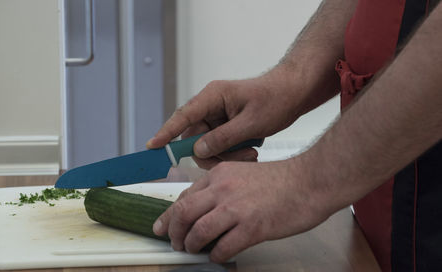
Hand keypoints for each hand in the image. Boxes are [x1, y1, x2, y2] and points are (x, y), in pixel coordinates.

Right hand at [146, 68, 303, 168]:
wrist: (294, 92)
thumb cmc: (275, 99)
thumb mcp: (251, 122)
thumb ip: (222, 138)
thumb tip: (197, 151)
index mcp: (213, 96)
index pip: (183, 116)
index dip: (166, 132)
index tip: (152, 146)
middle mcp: (211, 106)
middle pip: (195, 138)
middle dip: (213, 154)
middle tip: (241, 157)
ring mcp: (218, 117)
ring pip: (208, 146)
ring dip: (226, 156)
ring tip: (251, 154)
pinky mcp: (226, 126)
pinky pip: (219, 146)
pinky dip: (232, 153)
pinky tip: (251, 151)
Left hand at [152, 159, 331, 262]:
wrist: (309, 181)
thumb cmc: (281, 180)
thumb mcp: (242, 174)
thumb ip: (221, 188)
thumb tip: (203, 210)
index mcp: (219, 175)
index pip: (184, 196)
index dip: (169, 215)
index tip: (162, 226)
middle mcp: (223, 189)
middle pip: (184, 213)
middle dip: (174, 232)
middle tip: (176, 243)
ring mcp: (237, 208)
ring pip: (198, 231)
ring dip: (192, 245)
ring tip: (194, 250)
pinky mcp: (252, 227)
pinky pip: (223, 247)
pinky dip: (216, 255)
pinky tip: (218, 255)